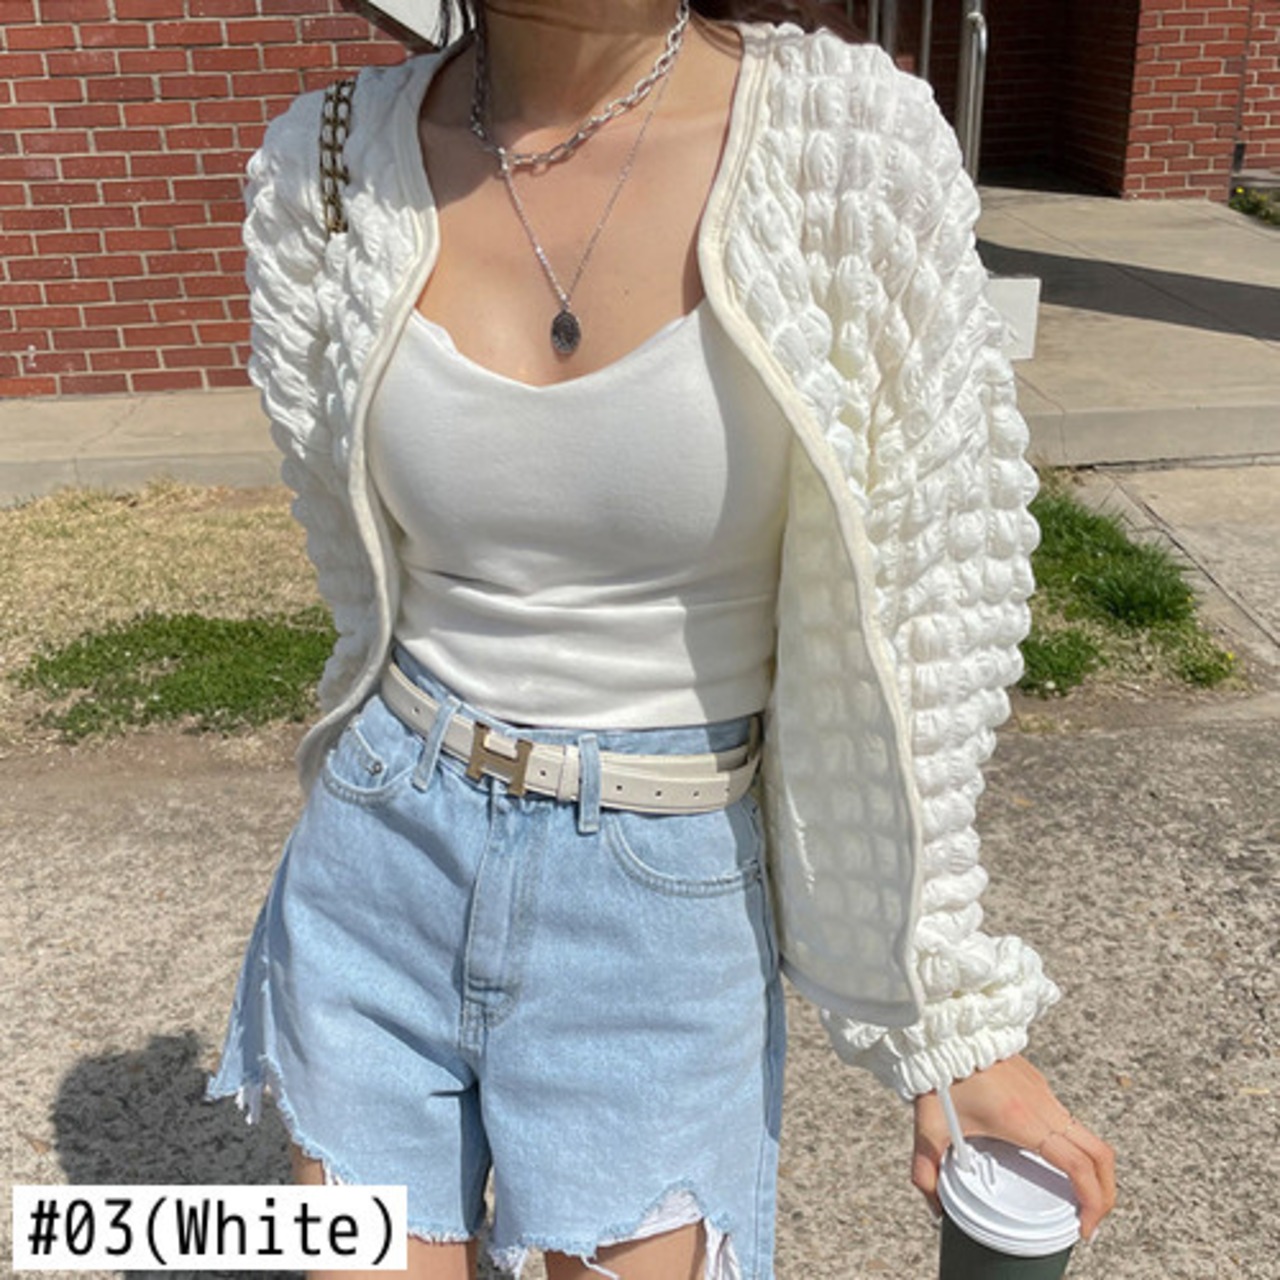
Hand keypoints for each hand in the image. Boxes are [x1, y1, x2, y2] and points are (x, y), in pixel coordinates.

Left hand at [911, 1054, 1116, 1241]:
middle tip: (1092, 1219)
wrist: (944, 1029)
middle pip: (1099, 1153)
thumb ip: (926, 1170)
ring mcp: (1043, 1092)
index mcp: (1022, 1120)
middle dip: (1106, 1191)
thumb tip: (936, 1207)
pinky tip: (1050, 1159)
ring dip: (1091, 1167)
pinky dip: (1073, 1146)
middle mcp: (1042, 1106)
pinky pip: (1066, 1120)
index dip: (1091, 1202)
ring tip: (1074, 1195)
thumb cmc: (939, 1072)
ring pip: (1086, 1135)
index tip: (1085, 1228)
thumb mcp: (929, 1126)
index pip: (1077, 1166)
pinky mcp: (1037, 1083)